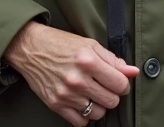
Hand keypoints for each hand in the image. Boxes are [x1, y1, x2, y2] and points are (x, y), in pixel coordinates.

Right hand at [4, 22, 139, 124]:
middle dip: (112, 95)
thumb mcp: (89, 44)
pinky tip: (82, 103)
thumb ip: (113, 60)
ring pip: (97, 113)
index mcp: (88, 61)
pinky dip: (84, 115)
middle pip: (111, 101)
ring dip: (99, 105)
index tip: (119, 81)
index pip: (120, 84)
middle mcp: (78, 80)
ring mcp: (66, 94)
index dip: (123, 84)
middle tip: (105, 87)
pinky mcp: (56, 105)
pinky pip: (80, 122)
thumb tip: (133, 72)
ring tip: (92, 94)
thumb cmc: (60, 44)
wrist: (30, 49)